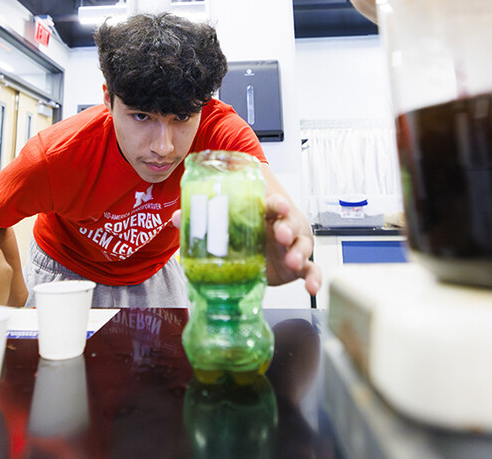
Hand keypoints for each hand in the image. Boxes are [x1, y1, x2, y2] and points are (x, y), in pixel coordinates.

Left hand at [170, 195, 322, 296]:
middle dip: (288, 227)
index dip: (277, 204)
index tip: (279, 206)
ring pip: (303, 245)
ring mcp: (292, 246)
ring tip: (293, 260)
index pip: (274, 204)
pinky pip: (310, 270)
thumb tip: (176, 218)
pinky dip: (315, 279)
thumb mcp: (224, 225)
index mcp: (265, 213)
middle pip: (290, 223)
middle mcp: (282, 227)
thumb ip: (202, 221)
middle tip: (281, 234)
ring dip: (300, 252)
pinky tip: (312, 288)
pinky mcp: (297, 266)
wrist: (256, 250)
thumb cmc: (244, 231)